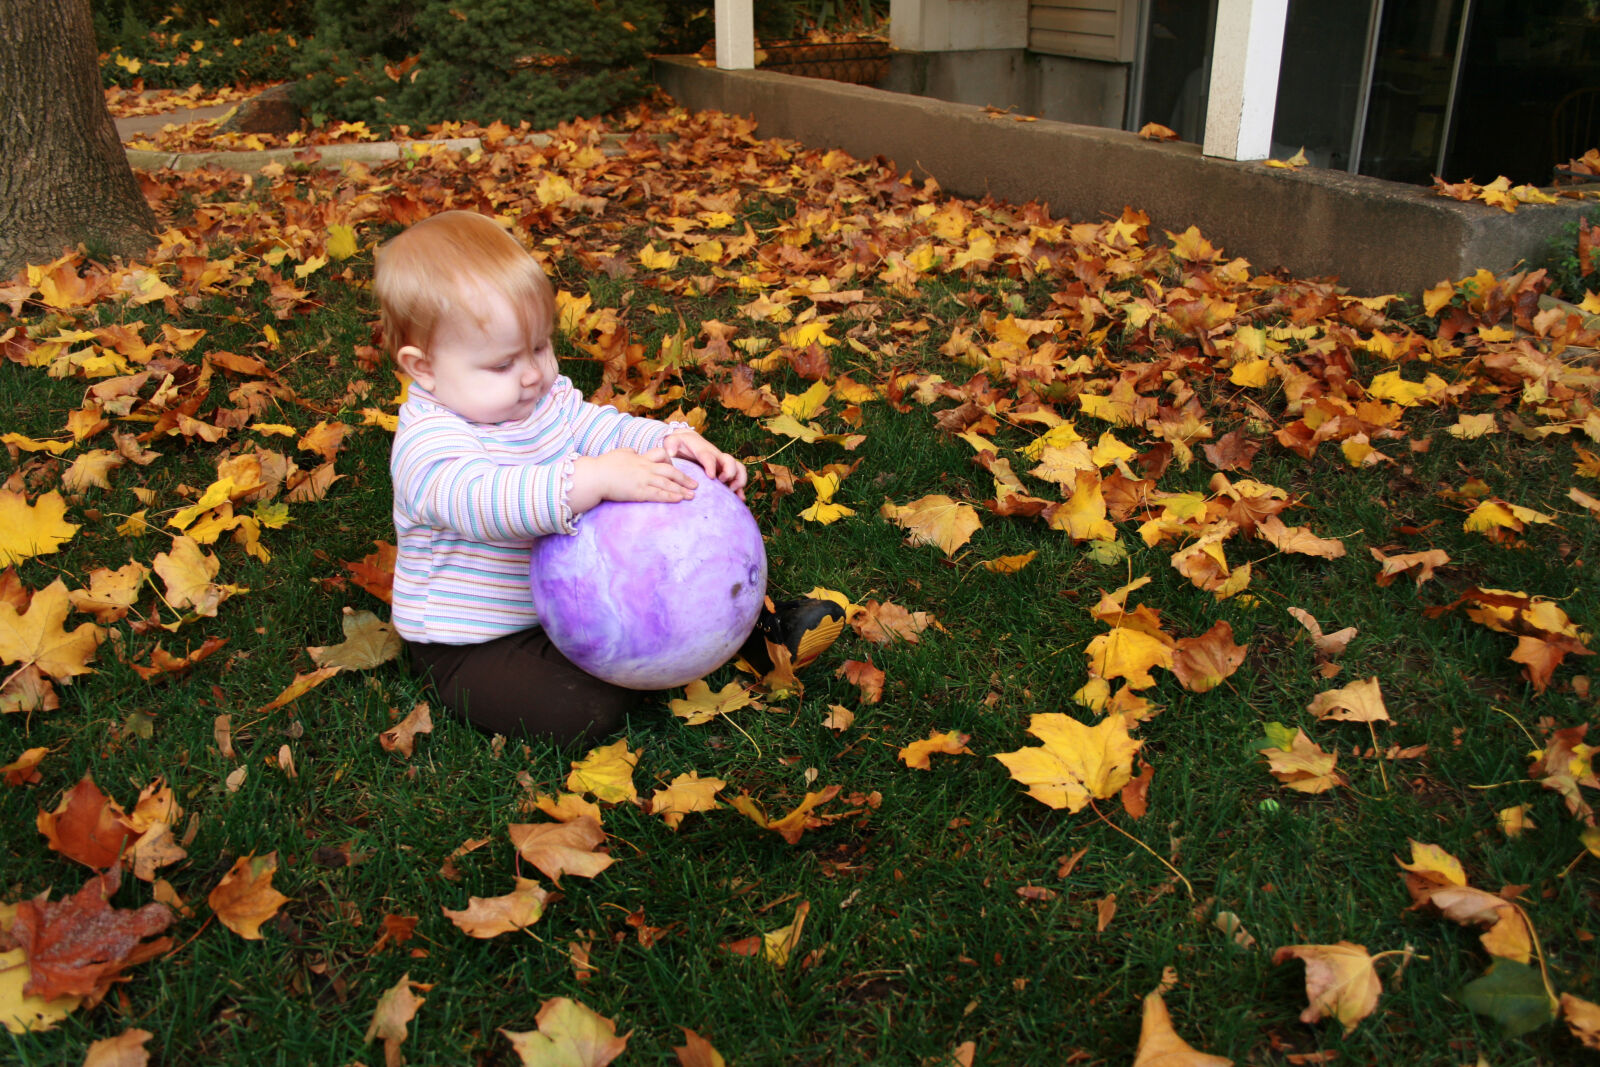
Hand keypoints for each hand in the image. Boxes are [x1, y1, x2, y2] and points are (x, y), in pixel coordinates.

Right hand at [569, 447, 697, 512]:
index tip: (676, 467)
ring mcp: (643, 479)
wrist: (595, 476)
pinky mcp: (639, 491)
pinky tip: (679, 499)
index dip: (671, 460)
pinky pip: (658, 494)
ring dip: (682, 489)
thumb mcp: (619, 454)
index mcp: (640, 458)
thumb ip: (629, 452)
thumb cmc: (603, 465)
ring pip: (668, 483)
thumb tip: (634, 452)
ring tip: (692, 495)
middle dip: (684, 478)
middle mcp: (645, 467)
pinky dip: (670, 496)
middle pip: (670, 470)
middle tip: (696, 484)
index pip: (661, 454)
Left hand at [663, 430, 747, 498]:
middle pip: (730, 461)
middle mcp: (716, 456)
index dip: (711, 466)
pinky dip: (740, 488)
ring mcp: (722, 464)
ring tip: (732, 491)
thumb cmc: (680, 444)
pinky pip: (738, 478)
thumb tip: (670, 453)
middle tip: (722, 482)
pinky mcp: (725, 472)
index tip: (711, 476)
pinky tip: (740, 499)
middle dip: (729, 472)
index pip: (709, 456)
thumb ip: (670, 444)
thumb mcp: (673, 441)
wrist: (688, 441)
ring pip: (738, 468)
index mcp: (703, 450)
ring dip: (739, 480)